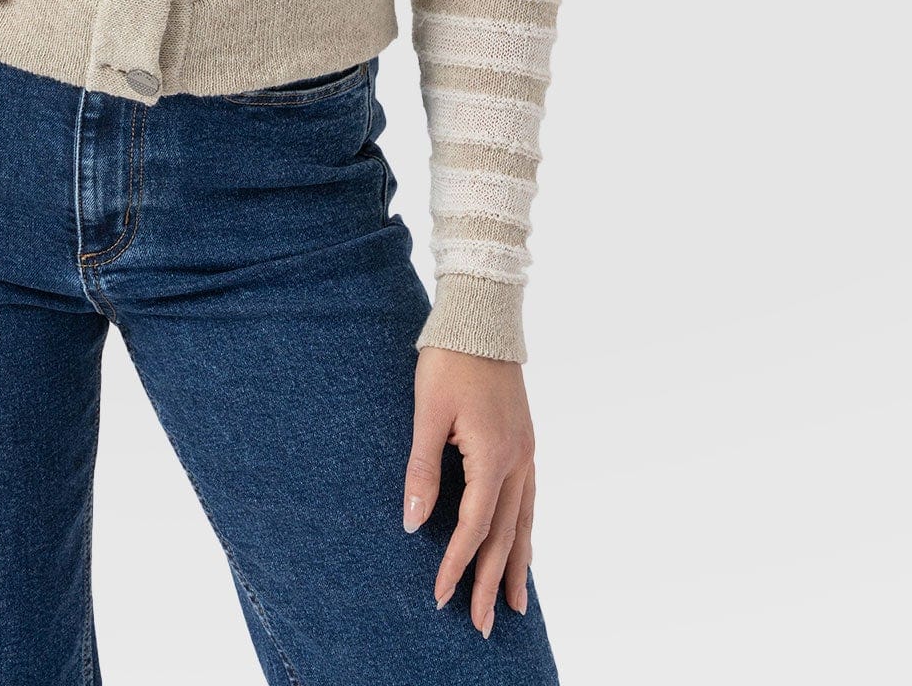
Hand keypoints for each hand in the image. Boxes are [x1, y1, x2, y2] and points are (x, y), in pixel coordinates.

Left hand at [402, 344, 536, 638]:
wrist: (483, 316)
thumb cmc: (450, 359)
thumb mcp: (427, 411)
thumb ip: (421, 468)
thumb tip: (412, 521)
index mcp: (493, 455)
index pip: (474, 525)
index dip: (456, 563)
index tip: (441, 596)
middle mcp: (518, 460)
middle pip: (505, 534)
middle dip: (490, 581)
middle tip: (480, 625)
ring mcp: (526, 451)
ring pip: (524, 521)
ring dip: (516, 565)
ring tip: (513, 604)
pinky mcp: (525, 442)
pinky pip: (529, 500)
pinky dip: (525, 531)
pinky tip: (523, 547)